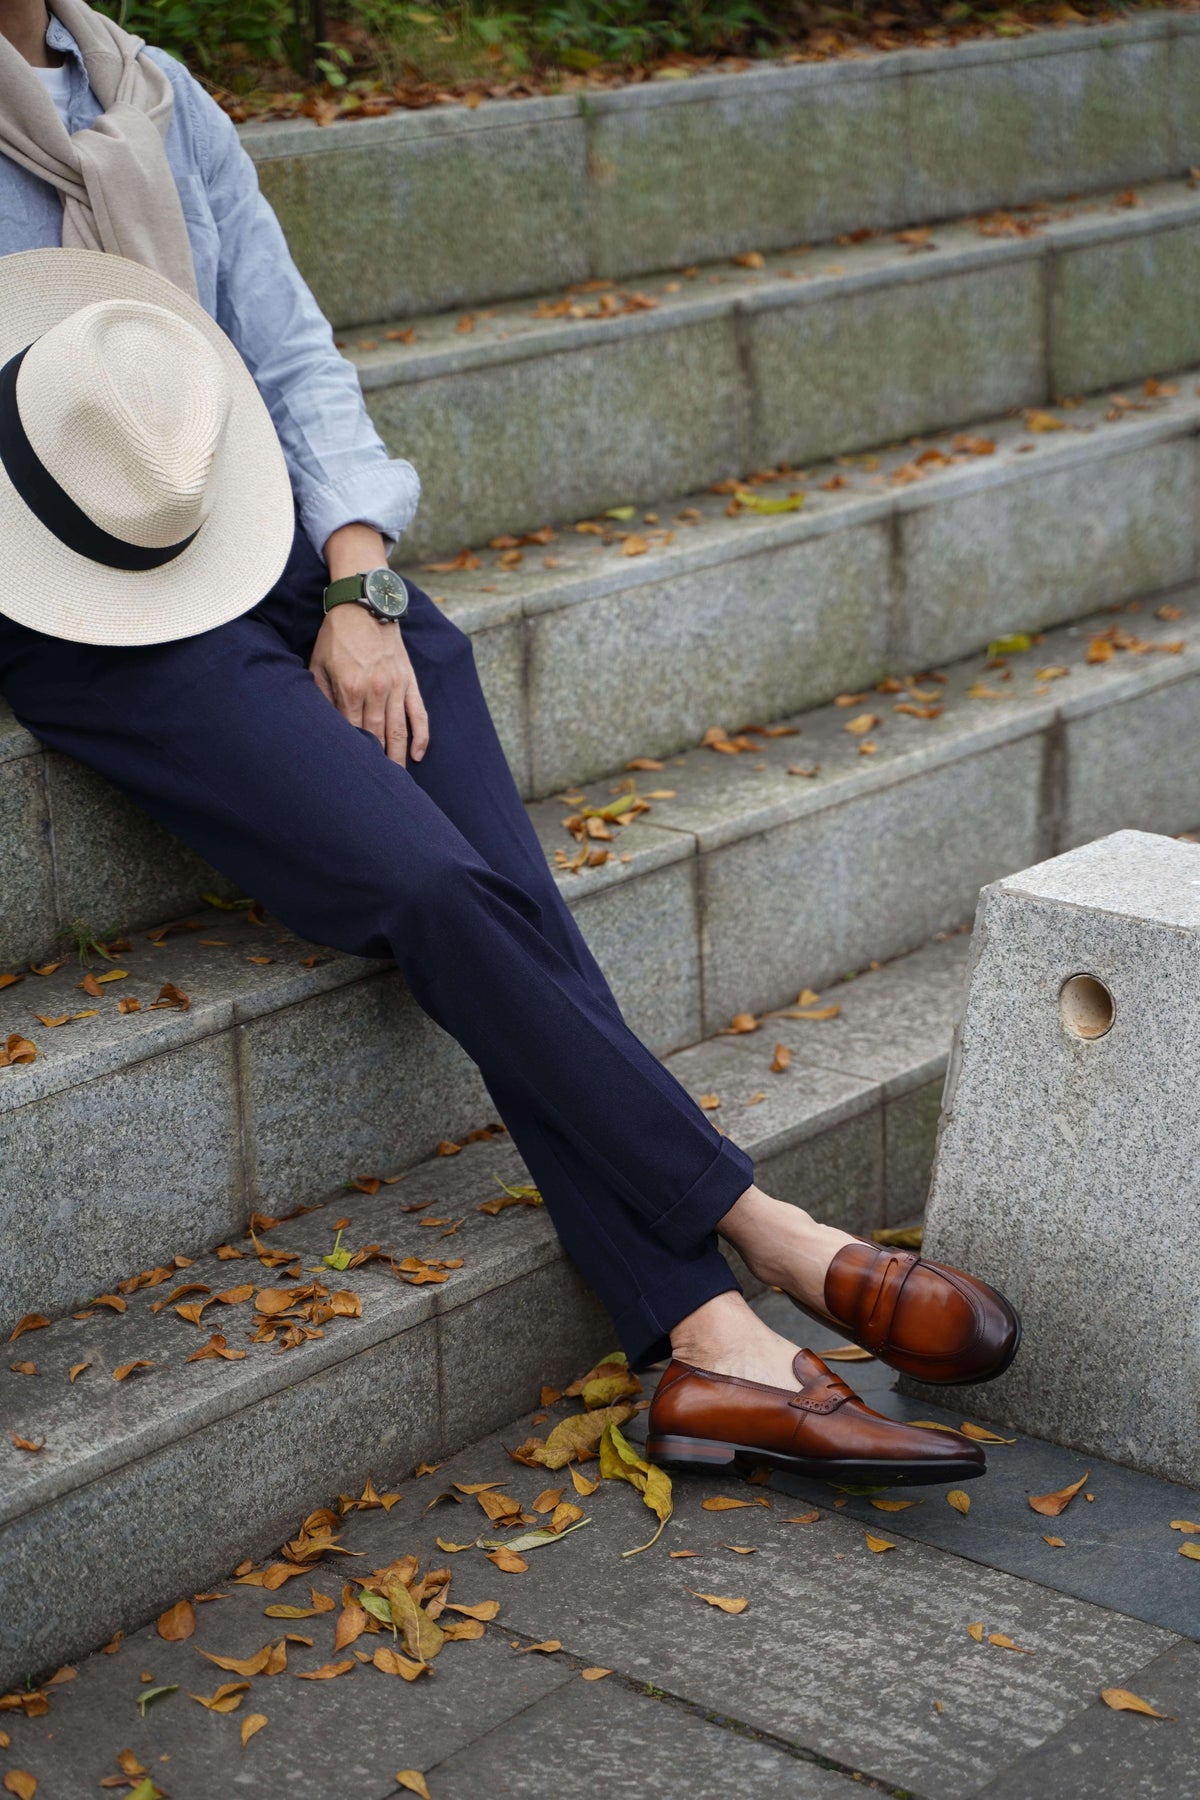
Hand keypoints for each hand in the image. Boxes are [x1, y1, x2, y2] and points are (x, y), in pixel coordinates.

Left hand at [311, 525, 428, 765]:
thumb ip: (320, 696)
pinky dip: (421, 736)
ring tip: (397, 782)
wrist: (364, 604)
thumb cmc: (336, 635)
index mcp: (350, 689)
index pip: (351, 732)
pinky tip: (417, 755)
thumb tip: (323, 726)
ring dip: (397, 758)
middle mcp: (375, 691)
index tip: (351, 776)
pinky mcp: (410, 681)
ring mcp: (396, 687)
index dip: (352, 754)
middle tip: (376, 790)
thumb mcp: (317, 664)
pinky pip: (419, 714)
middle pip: (376, 738)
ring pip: (398, 731)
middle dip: (377, 765)